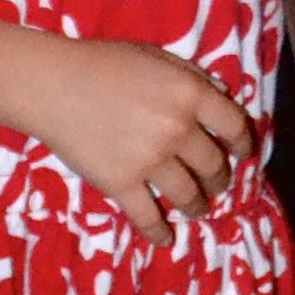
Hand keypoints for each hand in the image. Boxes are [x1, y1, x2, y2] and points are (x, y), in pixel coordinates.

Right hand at [32, 42, 248, 243]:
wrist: (52, 84)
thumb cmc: (101, 62)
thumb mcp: (153, 55)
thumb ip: (191, 73)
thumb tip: (222, 92)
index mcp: (189, 94)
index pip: (233, 125)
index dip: (243, 142)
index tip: (242, 152)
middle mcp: (177, 130)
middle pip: (214, 165)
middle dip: (219, 178)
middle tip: (215, 183)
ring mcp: (151, 161)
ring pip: (189, 195)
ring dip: (198, 206)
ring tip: (198, 210)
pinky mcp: (122, 184)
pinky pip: (148, 217)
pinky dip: (159, 232)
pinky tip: (165, 239)